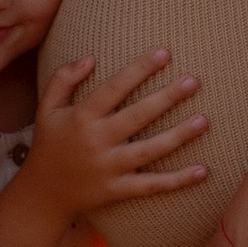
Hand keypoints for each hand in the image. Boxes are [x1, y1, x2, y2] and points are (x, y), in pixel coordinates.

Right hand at [30, 50, 208, 216]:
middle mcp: (97, 141)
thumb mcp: (47, 108)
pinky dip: (177, 180)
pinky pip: (151, 185)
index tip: (164, 52)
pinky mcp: (118, 190)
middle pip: (138, 116)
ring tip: (204, 120)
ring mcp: (109, 167)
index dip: (139, 69)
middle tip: (194, 81)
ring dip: (178, 136)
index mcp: (82, 117)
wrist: (43, 194)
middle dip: (167, 98)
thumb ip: (63, 79)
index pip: (114, 88)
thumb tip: (90, 57)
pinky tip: (203, 171)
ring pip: (149, 150)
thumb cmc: (49, 144)